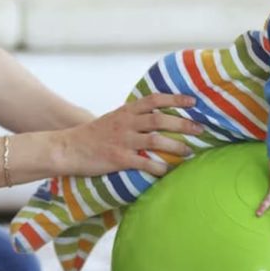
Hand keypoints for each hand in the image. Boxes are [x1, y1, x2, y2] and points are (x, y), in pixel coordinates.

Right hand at [59, 94, 201, 177]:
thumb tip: (158, 119)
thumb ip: (134, 118)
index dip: (175, 99)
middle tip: (200, 129)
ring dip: (175, 146)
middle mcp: (126, 123)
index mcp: (126, 111)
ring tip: (189, 151)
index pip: (154, 100)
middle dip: (183, 124)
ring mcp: (122, 141)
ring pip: (155, 140)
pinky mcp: (118, 159)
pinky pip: (143, 163)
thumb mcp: (114, 119)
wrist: (69, 148)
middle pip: (160, 120)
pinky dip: (158, 167)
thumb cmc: (94, 135)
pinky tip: (167, 170)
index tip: (192, 102)